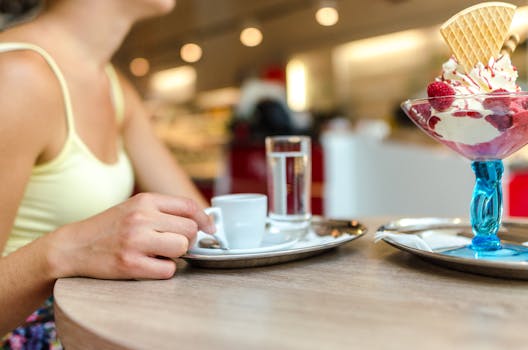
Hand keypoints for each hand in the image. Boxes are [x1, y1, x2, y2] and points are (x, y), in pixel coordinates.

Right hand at [46, 193, 214, 279]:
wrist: (73, 246)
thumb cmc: (109, 228)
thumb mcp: (134, 207)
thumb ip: (164, 210)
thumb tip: (200, 221)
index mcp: (145, 200)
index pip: (188, 206)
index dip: (205, 219)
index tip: (210, 228)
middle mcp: (141, 218)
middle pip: (189, 230)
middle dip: (187, 240)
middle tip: (172, 244)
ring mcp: (136, 241)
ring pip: (182, 249)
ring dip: (175, 255)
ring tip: (158, 253)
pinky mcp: (131, 265)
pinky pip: (168, 270)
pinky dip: (163, 270)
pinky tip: (149, 265)